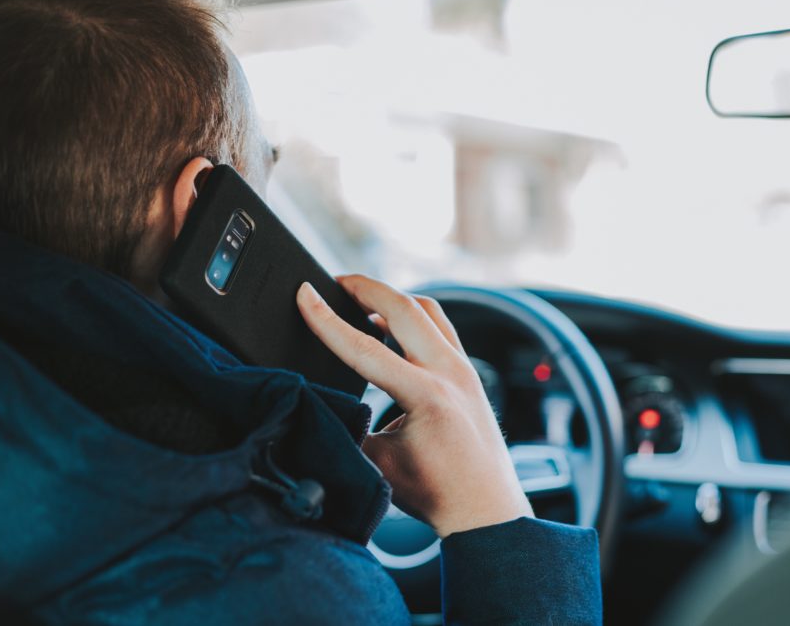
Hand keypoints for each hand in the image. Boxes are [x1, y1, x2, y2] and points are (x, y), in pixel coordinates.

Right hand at [297, 276, 533, 537]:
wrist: (486, 509)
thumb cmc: (437, 493)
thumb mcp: (378, 462)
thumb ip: (348, 426)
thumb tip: (320, 400)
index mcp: (426, 395)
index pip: (364, 346)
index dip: (326, 319)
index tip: (303, 294)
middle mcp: (451, 373)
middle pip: (404, 306)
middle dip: (365, 287)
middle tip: (334, 281)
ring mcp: (465, 369)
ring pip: (428, 310)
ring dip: (392, 298)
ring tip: (360, 299)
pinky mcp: (470, 372)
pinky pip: (441, 327)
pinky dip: (414, 316)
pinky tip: (392, 325)